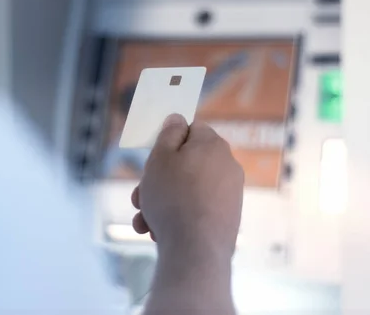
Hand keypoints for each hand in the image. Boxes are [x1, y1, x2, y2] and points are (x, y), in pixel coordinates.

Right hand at [131, 114, 243, 259]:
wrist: (196, 251)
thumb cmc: (173, 198)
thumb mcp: (160, 158)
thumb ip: (168, 134)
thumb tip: (178, 119)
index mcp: (213, 145)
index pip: (191, 129)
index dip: (169, 141)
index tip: (153, 157)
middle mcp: (227, 166)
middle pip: (186, 164)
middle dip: (158, 180)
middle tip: (139, 196)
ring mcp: (229, 194)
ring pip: (186, 190)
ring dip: (161, 202)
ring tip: (143, 220)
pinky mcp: (227, 219)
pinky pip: (196, 210)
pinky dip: (177, 217)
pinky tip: (157, 232)